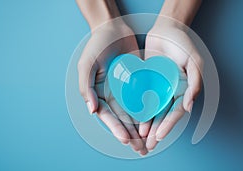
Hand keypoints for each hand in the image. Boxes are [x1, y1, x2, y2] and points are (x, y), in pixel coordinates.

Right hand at [77, 20, 147, 154]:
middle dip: (131, 135)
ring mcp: (126, 89)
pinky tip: (156, 123)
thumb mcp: (87, 64)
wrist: (113, 28)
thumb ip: (87, 87)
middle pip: (122, 120)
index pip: (108, 116)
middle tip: (141, 149)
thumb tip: (92, 111)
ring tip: (149, 143)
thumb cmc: (97, 44)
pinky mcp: (138, 82)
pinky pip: (144, 99)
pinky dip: (149, 112)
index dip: (116, 129)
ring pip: (134, 113)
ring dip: (141, 129)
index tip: (127, 139)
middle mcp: (113, 94)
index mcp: (99, 93)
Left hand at [139, 21, 202, 150]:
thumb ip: (195, 83)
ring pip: (153, 110)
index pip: (176, 112)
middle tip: (149, 145)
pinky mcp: (148, 82)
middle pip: (164, 115)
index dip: (169, 125)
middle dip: (157, 131)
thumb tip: (189, 107)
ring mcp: (159, 88)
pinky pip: (143, 98)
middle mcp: (172, 92)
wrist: (167, 29)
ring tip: (140, 138)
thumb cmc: (183, 44)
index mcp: (184, 90)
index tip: (160, 136)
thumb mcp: (194, 61)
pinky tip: (133, 121)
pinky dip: (139, 110)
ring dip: (148, 125)